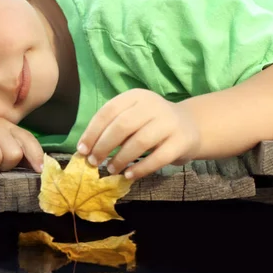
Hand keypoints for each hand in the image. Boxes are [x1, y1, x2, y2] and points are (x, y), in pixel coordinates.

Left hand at [77, 89, 200, 179]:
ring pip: (140, 142)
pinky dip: (141, 169)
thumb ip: (111, 128)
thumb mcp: (131, 117)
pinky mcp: (181, 141)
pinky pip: (158, 158)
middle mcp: (153, 105)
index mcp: (136, 97)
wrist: (189, 126)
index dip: (92, 132)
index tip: (82, 150)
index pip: (108, 112)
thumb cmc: (150, 124)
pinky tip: (129, 175)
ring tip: (110, 169)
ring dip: (121, 159)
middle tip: (94, 162)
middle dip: (104, 146)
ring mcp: (169, 122)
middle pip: (123, 126)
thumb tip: (85, 150)